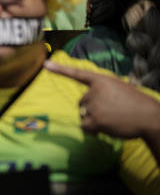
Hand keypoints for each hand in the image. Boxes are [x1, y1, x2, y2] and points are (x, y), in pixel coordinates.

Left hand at [44, 60, 159, 138]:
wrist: (150, 117)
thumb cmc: (137, 104)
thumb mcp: (120, 89)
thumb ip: (104, 91)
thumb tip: (90, 103)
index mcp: (102, 80)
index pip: (78, 74)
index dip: (60, 69)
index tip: (45, 65)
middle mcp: (94, 91)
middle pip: (81, 102)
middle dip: (91, 109)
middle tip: (111, 112)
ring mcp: (94, 105)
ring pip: (84, 115)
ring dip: (93, 119)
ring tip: (112, 119)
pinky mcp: (95, 119)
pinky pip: (85, 127)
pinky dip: (92, 130)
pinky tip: (106, 128)